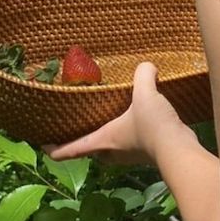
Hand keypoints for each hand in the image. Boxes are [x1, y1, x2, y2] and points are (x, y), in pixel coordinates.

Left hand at [43, 62, 194, 165]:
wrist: (178, 149)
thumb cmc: (151, 126)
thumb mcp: (144, 93)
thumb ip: (142, 75)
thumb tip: (146, 66)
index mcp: (101, 141)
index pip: (68, 151)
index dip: (52, 149)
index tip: (42, 144)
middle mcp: (111, 152)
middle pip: (90, 150)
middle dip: (83, 141)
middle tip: (80, 124)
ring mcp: (129, 154)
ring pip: (111, 148)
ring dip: (108, 137)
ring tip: (110, 116)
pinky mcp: (146, 153)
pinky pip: (131, 143)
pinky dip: (130, 134)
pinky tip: (140, 118)